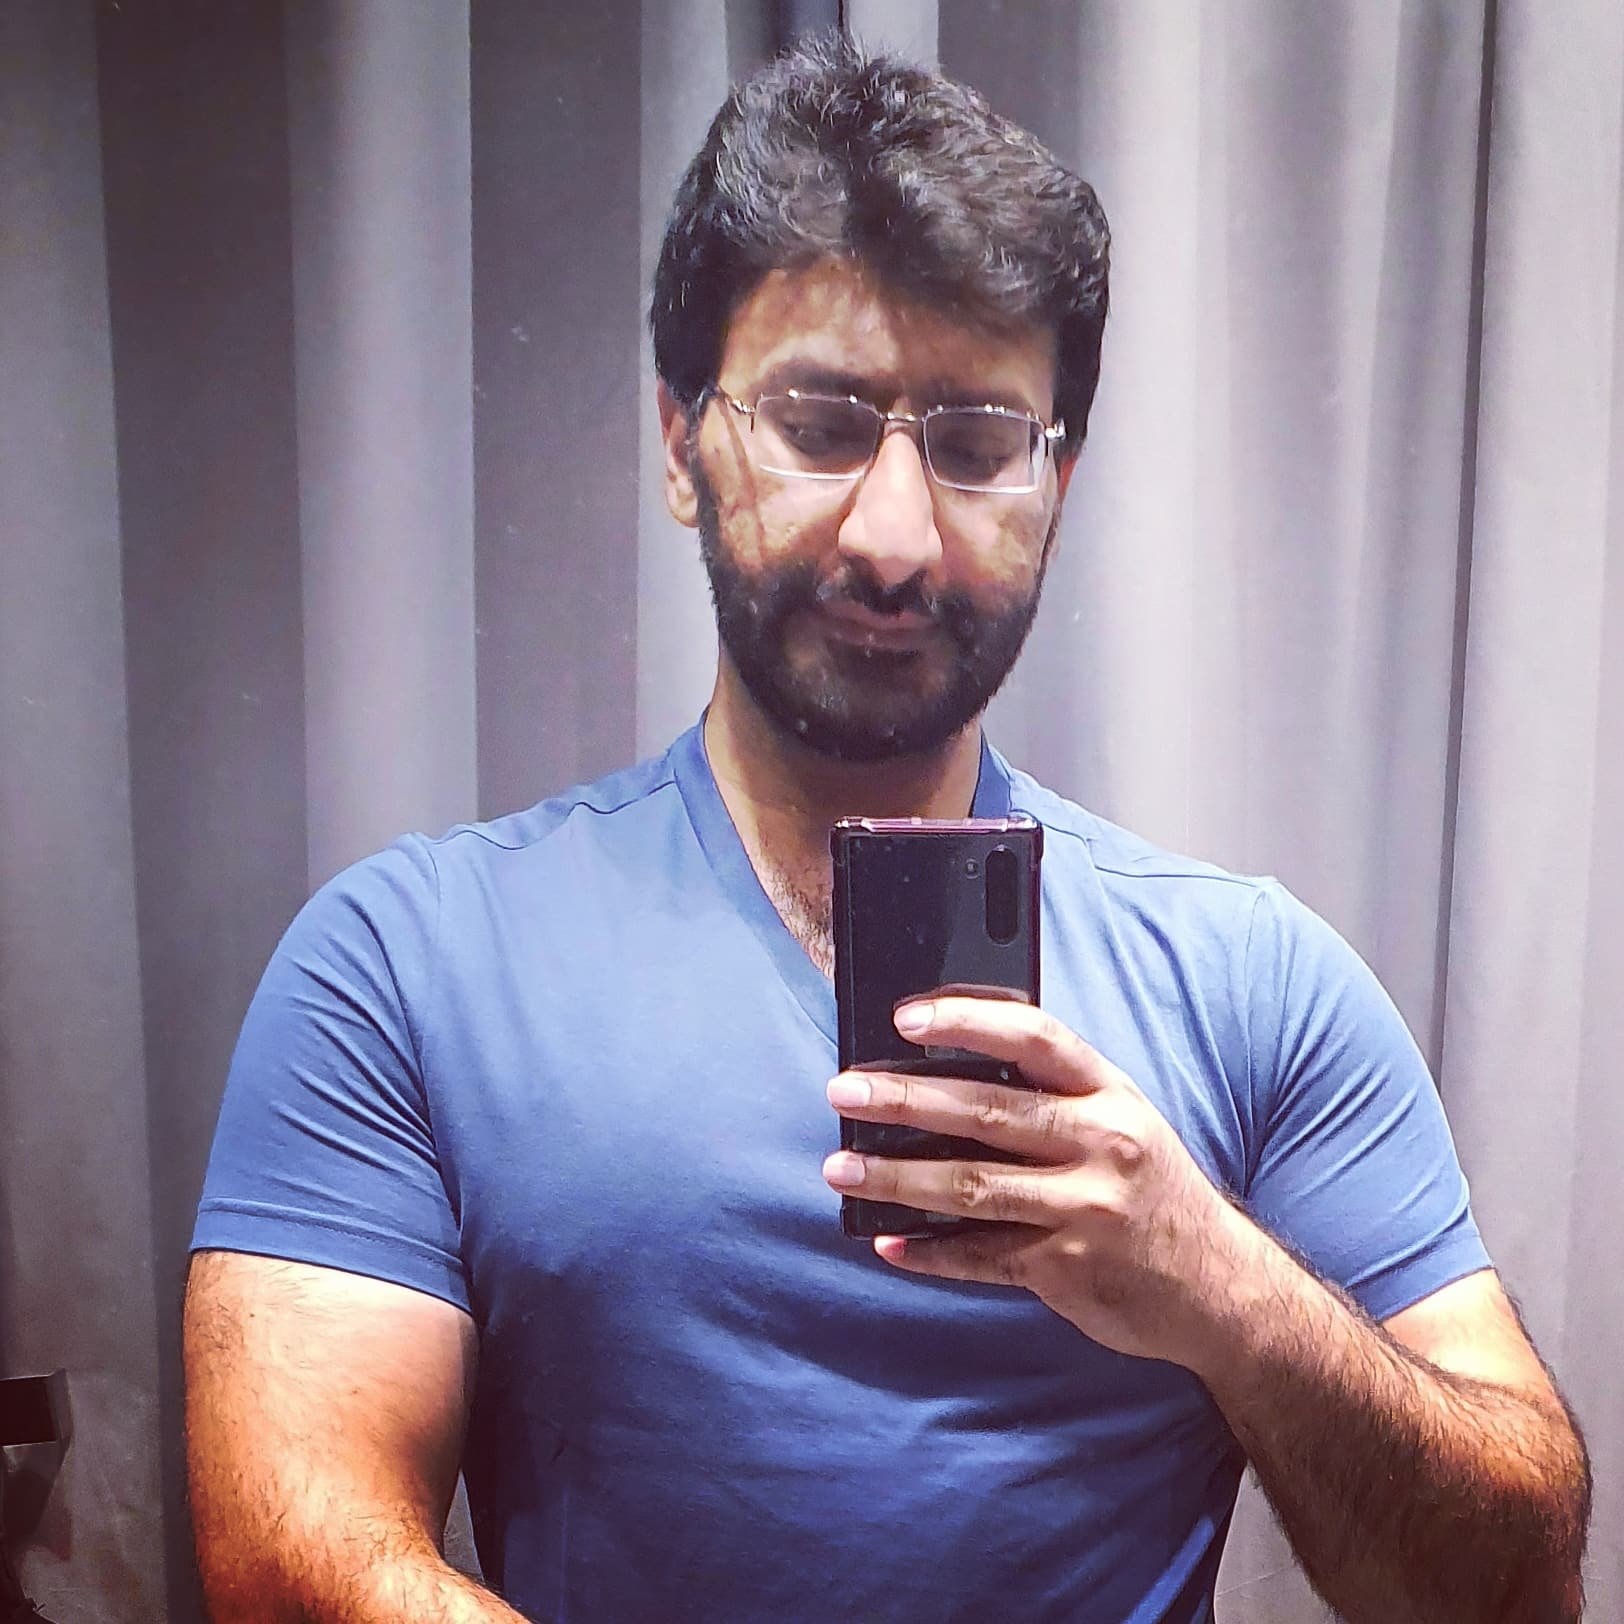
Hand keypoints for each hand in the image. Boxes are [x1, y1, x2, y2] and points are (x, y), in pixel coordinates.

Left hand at [821, 996, 1256, 1367]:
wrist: (1220, 1286)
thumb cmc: (1148, 1186)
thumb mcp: (1120, 1120)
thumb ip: (1051, 1095)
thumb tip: (942, 1071)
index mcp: (1110, 1091)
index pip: (1034, 1037)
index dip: (967, 1020)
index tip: (904, 1017)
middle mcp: (1102, 1143)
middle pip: (987, 1112)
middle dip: (905, 1101)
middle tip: (844, 1092)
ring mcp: (1087, 1209)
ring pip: (972, 1187)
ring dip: (897, 1179)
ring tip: (840, 1169)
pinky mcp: (1069, 1269)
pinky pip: (982, 1257)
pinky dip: (928, 1252)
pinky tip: (886, 1241)